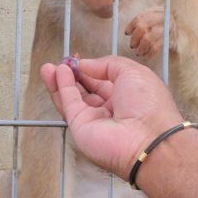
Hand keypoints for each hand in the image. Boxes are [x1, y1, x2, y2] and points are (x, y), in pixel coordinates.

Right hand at [42, 55, 185, 180]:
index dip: (90, 70)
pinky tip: (56, 73)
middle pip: (86, 90)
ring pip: (73, 98)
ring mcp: (94, 120)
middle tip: (61, 61)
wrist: (147, 139)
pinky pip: (69, 104)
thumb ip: (107, 65)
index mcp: (127, 97)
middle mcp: (110, 110)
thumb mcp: (132, 72)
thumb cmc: (148, 104)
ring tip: (49, 66)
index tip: (77, 58)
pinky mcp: (80, 128)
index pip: (103, 81)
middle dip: (72, 75)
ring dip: (60, 81)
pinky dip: (62, 88)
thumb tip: (85, 65)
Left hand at [125, 9, 173, 64]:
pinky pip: (156, 47)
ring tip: (138, 52)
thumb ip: (141, 23)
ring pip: (149, 37)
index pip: (141, 17)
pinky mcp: (172, 41)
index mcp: (158, 12)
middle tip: (132, 45)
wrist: (181, 41)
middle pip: (144, 26)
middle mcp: (164, 19)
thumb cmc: (161, 33)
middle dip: (135, 37)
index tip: (127, 33)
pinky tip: (146, 56)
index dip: (131, 25)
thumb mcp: (153, 24)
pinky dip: (149, 53)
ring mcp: (169, 29)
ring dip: (141, 47)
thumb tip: (125, 29)